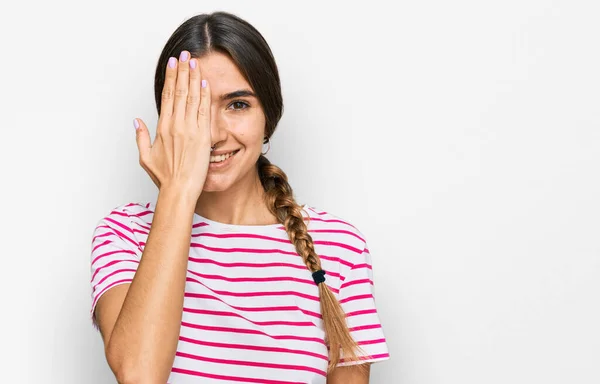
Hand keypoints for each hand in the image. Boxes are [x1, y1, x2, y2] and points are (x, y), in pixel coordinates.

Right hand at [134, 51, 211, 199]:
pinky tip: (204, 82)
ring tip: (195, 62)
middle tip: (185, 54)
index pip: (166, 96)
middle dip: (182, 71)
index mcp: (162, 128)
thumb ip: (140, 137)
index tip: (173, 65)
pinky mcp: (203, 137)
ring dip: (193, 77)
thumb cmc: (164, 178)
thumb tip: (136, 121)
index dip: (170, 78)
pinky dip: (204, 95)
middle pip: (178, 91)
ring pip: (191, 97)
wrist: (179, 191)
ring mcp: (189, 130)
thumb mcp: (146, 157)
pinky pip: (204, 111)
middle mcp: (175, 125)